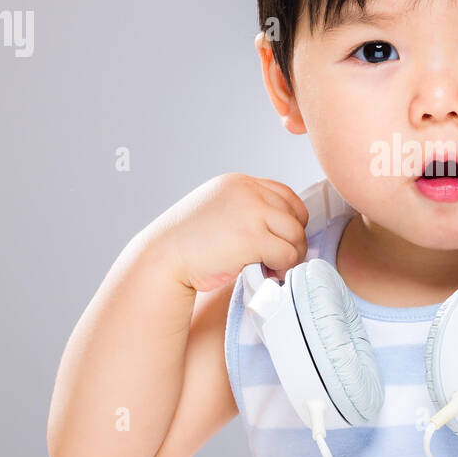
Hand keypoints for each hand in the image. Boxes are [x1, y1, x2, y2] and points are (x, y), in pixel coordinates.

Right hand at [143, 173, 309, 293]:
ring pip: (296, 235)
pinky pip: (287, 254)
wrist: (162, 259)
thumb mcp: (216, 210)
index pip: (285, 195)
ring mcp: (251, 212)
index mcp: (238, 183)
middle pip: (295, 215)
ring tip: (273, 268)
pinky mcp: (253, 237)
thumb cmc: (185, 243)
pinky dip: (283, 268)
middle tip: (278, 260)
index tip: (282, 239)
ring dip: (290, 256)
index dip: (291, 220)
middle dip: (292, 240)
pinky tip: (268, 273)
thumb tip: (278, 225)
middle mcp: (247, 192)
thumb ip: (244, 208)